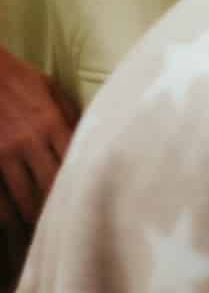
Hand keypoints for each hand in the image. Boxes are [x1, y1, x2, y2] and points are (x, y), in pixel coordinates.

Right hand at [0, 47, 75, 285]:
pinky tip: (16, 222)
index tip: (98, 198)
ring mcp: (4, 154)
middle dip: (63, 207)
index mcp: (53, 122)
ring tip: (48, 230)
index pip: (76, 161)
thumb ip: (71, 116)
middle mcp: (30, 141)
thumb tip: (96, 134)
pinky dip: (7, 213)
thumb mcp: (52, 90)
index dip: (85, 183)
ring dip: (36, 217)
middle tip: (74, 222)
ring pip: (24, 197)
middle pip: (53, 186)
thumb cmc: (20, 79)